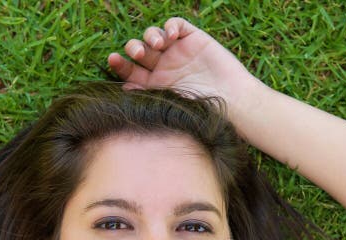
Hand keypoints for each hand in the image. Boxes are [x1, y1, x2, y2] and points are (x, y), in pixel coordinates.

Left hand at [107, 17, 261, 113]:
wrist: (232, 100)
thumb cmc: (202, 109)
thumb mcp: (171, 104)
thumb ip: (148, 94)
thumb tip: (123, 88)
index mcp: (154, 84)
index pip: (130, 71)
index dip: (120, 64)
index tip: (113, 60)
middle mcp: (163, 67)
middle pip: (138, 50)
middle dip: (134, 48)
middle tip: (139, 53)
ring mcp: (177, 52)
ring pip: (153, 35)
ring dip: (150, 36)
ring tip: (158, 44)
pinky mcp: (193, 39)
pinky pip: (175, 24)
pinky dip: (169, 25)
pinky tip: (171, 35)